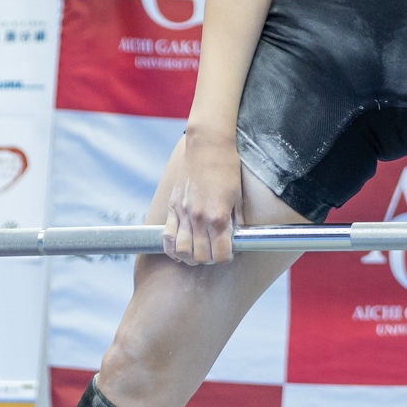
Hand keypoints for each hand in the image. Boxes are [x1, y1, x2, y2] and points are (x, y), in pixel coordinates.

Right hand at [163, 132, 243, 264]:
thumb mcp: (238, 196)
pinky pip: (167, 236)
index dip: (226, 258)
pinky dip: (172, 249)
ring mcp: (183, 213)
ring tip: (198, 252)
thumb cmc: (226, 168)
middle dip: (209, 260)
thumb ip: (236, 220)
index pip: (220, 255)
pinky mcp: (172, 207)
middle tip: (214, 252)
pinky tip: (180, 250)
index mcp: (218, 216)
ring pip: (182, 251)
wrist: (207, 146)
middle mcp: (199, 218)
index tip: (228, 253)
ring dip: (190, 257)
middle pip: (200, 257)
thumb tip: (236, 238)